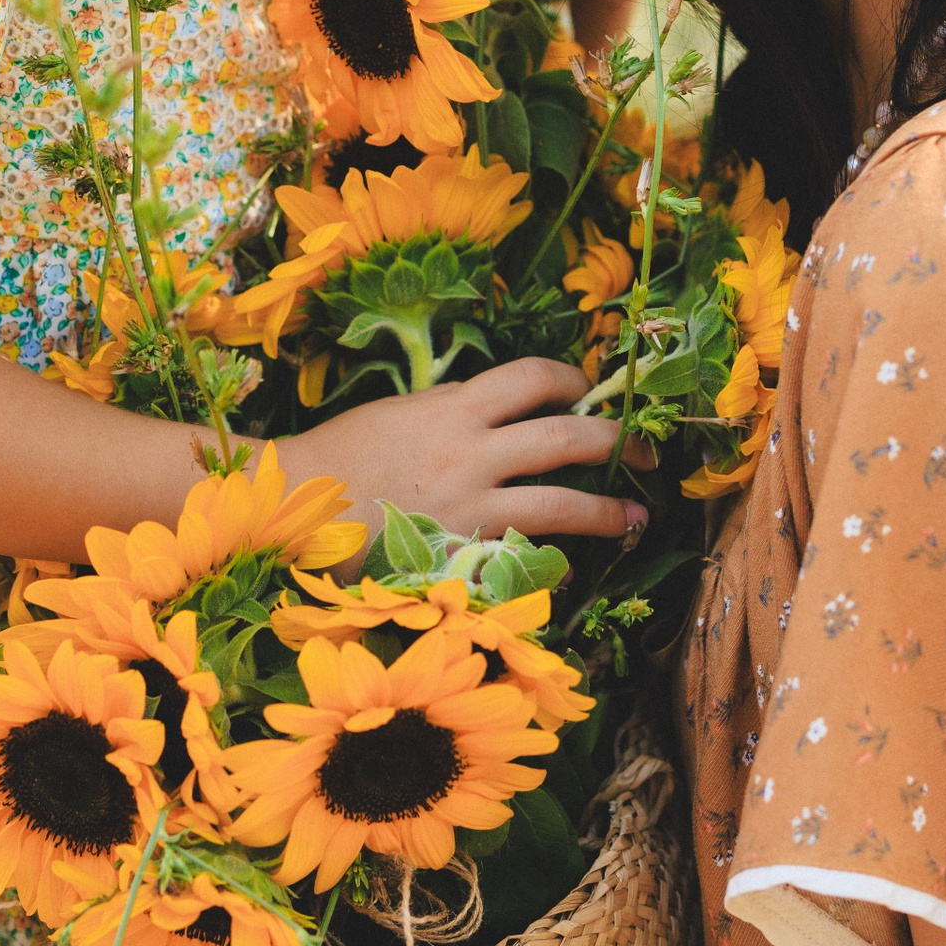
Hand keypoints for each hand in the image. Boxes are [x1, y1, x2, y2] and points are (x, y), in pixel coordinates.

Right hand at [298, 359, 632, 538]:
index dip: (574, 379)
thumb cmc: (346, 452)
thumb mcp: (405, 410)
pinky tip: (570, 566)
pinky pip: (525, 556)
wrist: (298, 506)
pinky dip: (553, 561)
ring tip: (637, 515)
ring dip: (608, 510)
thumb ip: (458, 407)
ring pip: (561, 502)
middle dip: (616, 439)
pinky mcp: (461, 554)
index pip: (534, 380)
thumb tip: (507, 406)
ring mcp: (469, 508)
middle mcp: (469, 453)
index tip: (590, 388)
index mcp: (454, 408)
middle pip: (566, 436)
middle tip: (648, 450)